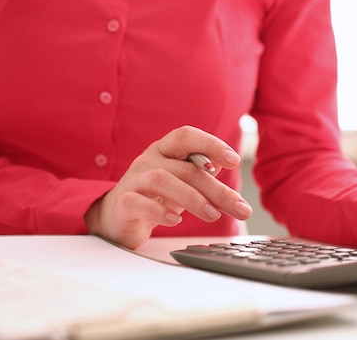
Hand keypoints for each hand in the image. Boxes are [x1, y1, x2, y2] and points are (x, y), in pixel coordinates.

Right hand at [84, 125, 252, 248]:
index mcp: (165, 150)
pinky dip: (159, 211)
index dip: (211, 144)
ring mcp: (134, 179)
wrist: (117, 217)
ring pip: (163, 180)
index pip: (186, 137)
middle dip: (216, 189)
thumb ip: (202, 175)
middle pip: (185, 168)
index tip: (234, 160)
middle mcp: (149, 160)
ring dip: (193, 198)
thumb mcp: (182, 184)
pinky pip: (139, 202)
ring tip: (213, 215)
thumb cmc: (154, 197)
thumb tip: (224, 165)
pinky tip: (176, 221)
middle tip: (239, 208)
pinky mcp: (122, 202)